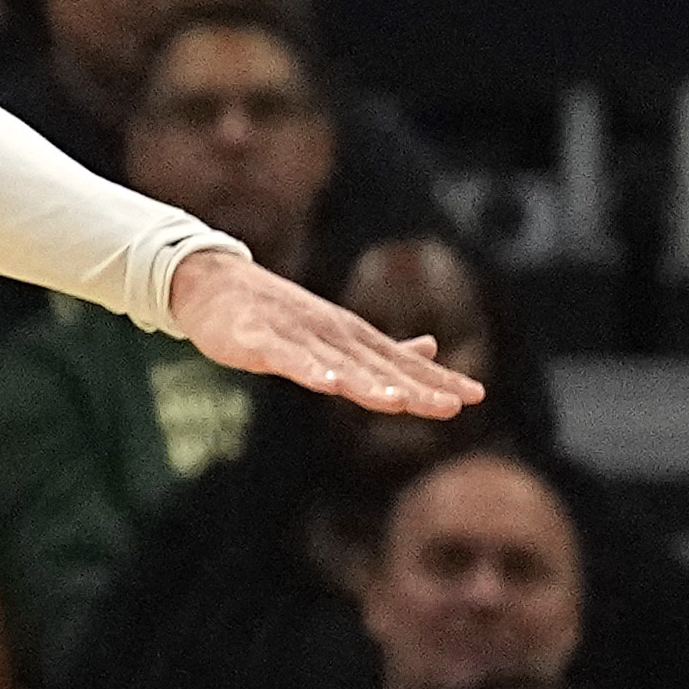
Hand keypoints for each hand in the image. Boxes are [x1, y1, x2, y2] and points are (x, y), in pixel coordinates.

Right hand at [165, 241, 477, 419]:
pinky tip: (329, 384)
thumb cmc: (275, 313)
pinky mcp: (258, 341)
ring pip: (339, 364)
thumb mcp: (336, 329)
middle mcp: (331, 334)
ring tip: (400, 402)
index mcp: (350, 336)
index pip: (400, 362)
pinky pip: (287, 360)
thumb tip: (433, 347)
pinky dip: (309, 370)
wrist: (214, 283)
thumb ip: (382, 346)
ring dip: (369, 382)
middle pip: (379, 366)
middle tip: (454, 405)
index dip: (436, 379)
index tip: (474, 395)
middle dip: (416, 386)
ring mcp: (296, 336)